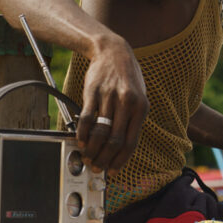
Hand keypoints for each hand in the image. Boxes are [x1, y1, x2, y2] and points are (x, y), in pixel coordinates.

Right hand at [76, 36, 148, 175]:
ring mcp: (109, 97)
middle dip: (105, 159)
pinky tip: (80, 140)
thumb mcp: (140, 96)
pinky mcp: (92, 92)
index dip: (121, 160)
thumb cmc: (127, 77)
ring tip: (88, 156)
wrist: (113, 51)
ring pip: (100, 132)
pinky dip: (82, 133)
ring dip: (92, 149)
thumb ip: (134, 119)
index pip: (131, 142)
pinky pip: (86, 118)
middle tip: (97, 167)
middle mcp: (127, 103)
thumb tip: (124, 147)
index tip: (113, 170)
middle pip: (115, 141)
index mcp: (141, 107)